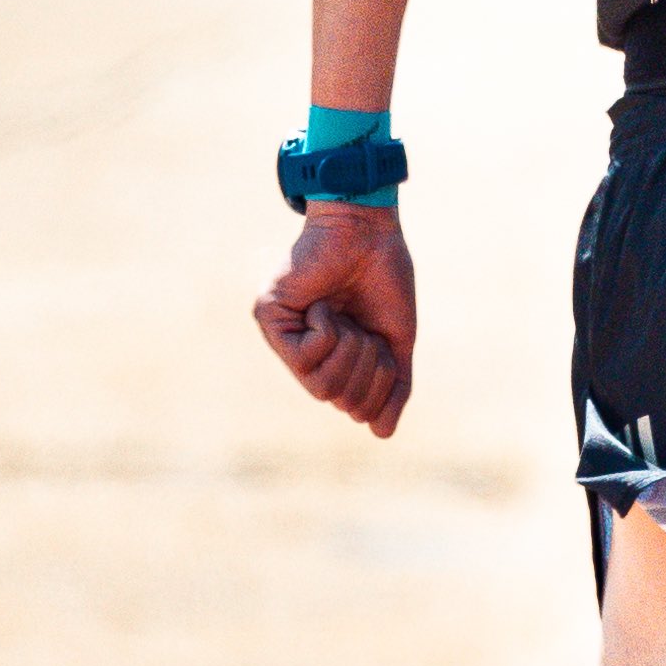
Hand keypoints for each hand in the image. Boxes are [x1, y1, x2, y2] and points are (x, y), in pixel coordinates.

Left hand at [254, 208, 415, 436]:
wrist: (370, 231)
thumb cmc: (384, 277)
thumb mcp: (397, 341)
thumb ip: (393, 386)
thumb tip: (381, 434)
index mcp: (334, 359)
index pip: (354, 406)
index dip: (380, 385)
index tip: (385, 345)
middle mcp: (305, 353)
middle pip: (337, 400)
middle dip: (367, 367)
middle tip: (366, 330)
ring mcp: (284, 335)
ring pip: (320, 386)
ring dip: (348, 351)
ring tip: (347, 318)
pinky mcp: (268, 316)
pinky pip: (303, 357)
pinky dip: (326, 332)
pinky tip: (324, 306)